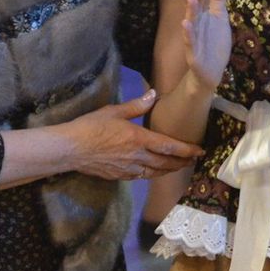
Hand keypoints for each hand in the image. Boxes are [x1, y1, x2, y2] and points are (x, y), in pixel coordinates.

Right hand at [65, 91, 203, 179]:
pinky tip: (153, 171)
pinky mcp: (118, 176)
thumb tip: (154, 94)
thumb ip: (137, 105)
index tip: (200, 151)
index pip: (169, 147)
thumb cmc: (90, 127)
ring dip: (169, 170)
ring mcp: (127, 169)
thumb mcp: (114, 111)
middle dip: (182, 162)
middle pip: (165, 164)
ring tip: (178, 166)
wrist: (69, 149)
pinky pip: (140, 176)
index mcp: (139, 139)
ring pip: (154, 173)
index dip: (187, 150)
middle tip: (193, 160)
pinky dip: (151, 174)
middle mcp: (137, 157)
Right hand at [183, 0, 230, 91]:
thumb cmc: (214, 43)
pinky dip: (188, 34)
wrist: (210, 72)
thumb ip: (219, 0)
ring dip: (191, 11)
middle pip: (198, 10)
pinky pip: (189, 43)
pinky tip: (185, 24)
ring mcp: (194, 40)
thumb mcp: (220, 19)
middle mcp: (198, 26)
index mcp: (205, 18)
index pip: (206, 2)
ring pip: (192, 24)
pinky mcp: (193, 54)